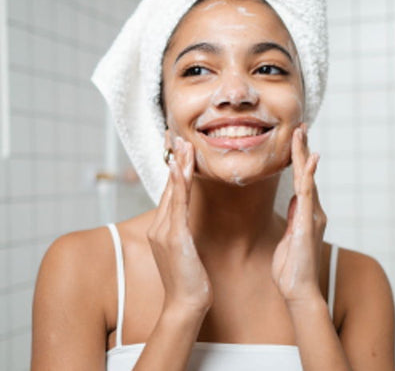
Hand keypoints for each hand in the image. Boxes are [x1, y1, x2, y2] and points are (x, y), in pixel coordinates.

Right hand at [147, 136, 212, 313]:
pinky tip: (180, 168)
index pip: (170, 192)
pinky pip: (178, 204)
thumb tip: (188, 219)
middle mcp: (160, 226)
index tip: (178, 150)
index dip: (174, 169)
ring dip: (178, 165)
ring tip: (183, 144)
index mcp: (162, 228)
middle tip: (178, 137)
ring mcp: (164, 231)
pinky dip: (178, 184)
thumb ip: (183, 231)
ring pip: (173, 191)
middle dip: (174, 160)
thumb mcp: (185, 250)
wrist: (185, 304)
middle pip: (169, 186)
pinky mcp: (174, 237)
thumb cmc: (189, 279)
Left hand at [271, 124, 326, 305]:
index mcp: (305, 212)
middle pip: (306, 173)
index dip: (299, 159)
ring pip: (307, 178)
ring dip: (304, 154)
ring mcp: (311, 215)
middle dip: (303, 149)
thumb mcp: (290, 236)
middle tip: (301, 127)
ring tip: (302, 133)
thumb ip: (295, 216)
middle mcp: (312, 210)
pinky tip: (309, 159)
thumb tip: (296, 200)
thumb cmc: (292, 267)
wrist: (298, 289)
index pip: (302, 179)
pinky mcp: (307, 222)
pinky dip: (308, 175)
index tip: (297, 140)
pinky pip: (307, 193)